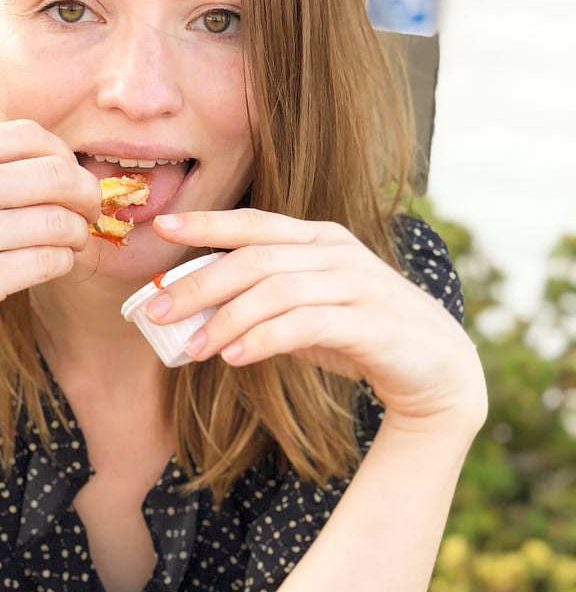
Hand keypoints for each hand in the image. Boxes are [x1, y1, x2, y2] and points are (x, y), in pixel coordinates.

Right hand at [0, 120, 99, 364]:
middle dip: (86, 193)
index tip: (66, 176)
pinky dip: (61, 263)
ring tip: (67, 242)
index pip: (33, 135)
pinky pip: (48, 263)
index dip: (63, 156)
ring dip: (76, 233)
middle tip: (88, 209)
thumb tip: (46, 161)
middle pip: (60, 176)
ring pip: (61, 223)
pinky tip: (50, 264)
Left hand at [147, 209, 486, 433]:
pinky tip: (235, 358)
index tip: (162, 227)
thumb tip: (194, 310)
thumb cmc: (359, 335)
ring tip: (192, 348)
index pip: (254, 222)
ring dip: (226, 320)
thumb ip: (260, 301)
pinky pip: (305, 325)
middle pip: (255, 258)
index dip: (207, 222)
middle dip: (199, 282)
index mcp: (319, 240)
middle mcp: (337, 253)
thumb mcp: (304, 310)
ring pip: (275, 291)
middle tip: (156, 309)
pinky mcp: (370, 323)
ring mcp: (357, 285)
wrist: (435, 369)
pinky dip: (264, 339)